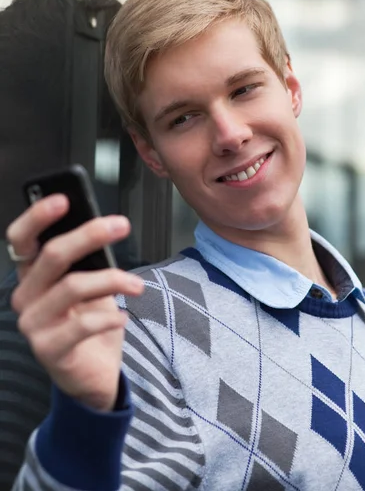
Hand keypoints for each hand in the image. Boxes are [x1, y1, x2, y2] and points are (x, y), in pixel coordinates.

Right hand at [7, 194, 143, 411]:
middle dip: (89, 235)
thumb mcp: (91, 285)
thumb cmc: (90, 320)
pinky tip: (122, 317)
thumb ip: (88, 260)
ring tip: (137, 286)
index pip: (21, 239)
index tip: (64, 198)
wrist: (94, 371)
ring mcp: (33, 325)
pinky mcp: (49, 350)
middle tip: (121, 226)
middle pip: (52, 256)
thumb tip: (104, 226)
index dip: (37, 216)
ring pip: (72, 287)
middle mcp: (26, 297)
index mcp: (33, 275)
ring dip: (112, 280)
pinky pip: (83, 324)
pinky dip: (109, 317)